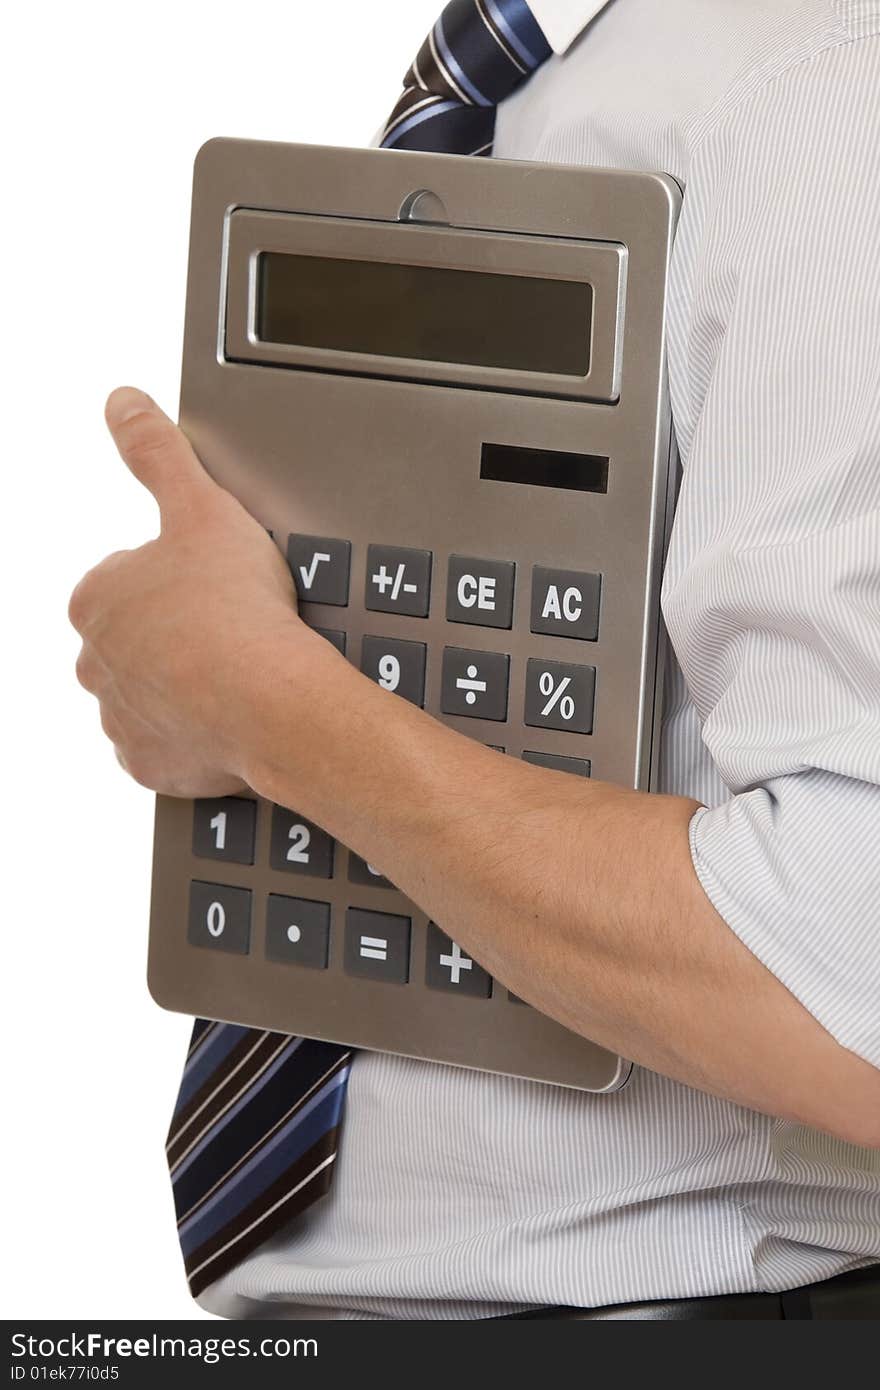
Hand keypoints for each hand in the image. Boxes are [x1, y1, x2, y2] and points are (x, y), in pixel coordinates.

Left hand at [70, 387, 325, 796]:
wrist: (270, 702)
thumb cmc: (235, 611)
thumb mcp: (200, 506)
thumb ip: (157, 451)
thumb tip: (123, 402)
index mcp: (97, 599)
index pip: (125, 577)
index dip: (175, 574)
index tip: (213, 580)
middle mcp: (96, 662)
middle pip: (135, 638)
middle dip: (175, 632)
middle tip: (230, 624)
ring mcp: (122, 717)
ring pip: (150, 693)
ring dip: (185, 684)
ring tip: (238, 671)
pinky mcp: (152, 764)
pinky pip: (170, 747)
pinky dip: (197, 734)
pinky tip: (231, 715)